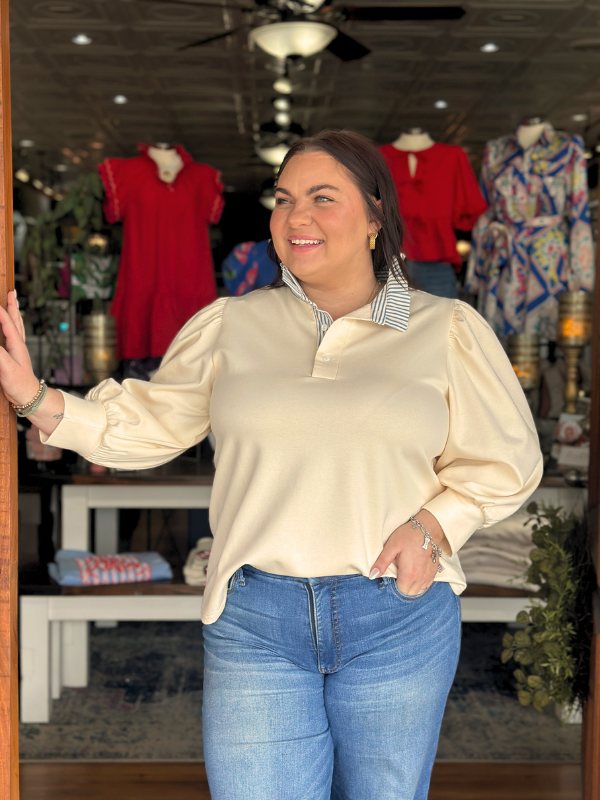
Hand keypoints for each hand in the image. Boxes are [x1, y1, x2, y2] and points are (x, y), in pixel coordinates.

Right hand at [0, 290, 39, 405]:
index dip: (0, 312)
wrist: (28, 396)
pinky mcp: (14, 355)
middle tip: (12, 292)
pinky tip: (9, 326)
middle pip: (15, 321)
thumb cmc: (18, 383)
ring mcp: (17, 349)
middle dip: (12, 306)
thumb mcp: (6, 368)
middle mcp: (18, 344)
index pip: (7, 324)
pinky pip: (13, 335)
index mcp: (16, 345)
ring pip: (16, 326)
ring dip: (13, 313)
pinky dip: (11, 326)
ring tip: (12, 303)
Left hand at [369, 510, 448, 595]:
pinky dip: (419, 584)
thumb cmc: (408, 536)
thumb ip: (382, 563)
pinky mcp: (434, 571)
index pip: (400, 593)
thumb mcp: (391, 547)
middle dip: (401, 590)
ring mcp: (428, 575)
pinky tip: (413, 575)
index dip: (393, 590)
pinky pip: (426, 585)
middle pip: (410, 594)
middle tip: (395, 578)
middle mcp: (420, 578)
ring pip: (419, 591)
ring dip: (411, 588)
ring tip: (404, 577)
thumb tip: (372, 575)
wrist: (427, 528)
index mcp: (409, 574)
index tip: (389, 582)